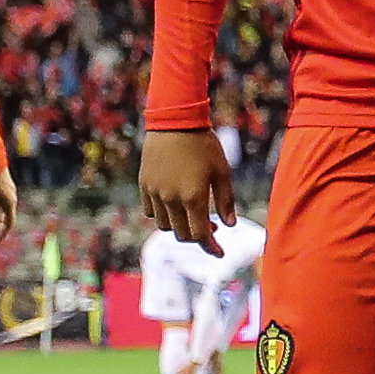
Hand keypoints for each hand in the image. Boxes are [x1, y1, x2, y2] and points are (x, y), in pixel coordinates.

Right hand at [139, 127, 234, 251]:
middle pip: (182, 234)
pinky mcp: (144, 185)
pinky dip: (162, 215)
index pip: (199, 235)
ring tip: (192, 213)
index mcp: (193, 197)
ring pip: (165, 225)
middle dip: (198, 236)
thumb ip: (226, 200)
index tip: (220, 253)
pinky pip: (150, 211)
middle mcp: (171, 199)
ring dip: (179, 226)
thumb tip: (230, 225)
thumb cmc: (204, 144)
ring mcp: (155, 193)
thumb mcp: (222, 171)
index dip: (210, 247)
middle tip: (211, 226)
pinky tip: (174, 205)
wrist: (175, 120)